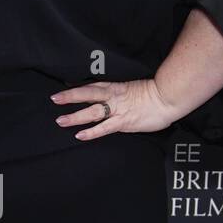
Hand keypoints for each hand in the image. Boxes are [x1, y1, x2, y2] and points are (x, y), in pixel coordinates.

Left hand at [50, 77, 178, 140]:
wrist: (168, 98)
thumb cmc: (155, 95)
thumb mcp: (134, 90)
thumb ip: (121, 94)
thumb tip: (113, 100)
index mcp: (116, 87)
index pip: (93, 86)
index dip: (77, 87)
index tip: (63, 88)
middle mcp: (114, 96)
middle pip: (87, 94)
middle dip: (70, 97)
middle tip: (54, 99)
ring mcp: (118, 109)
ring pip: (92, 111)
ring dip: (75, 116)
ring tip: (60, 120)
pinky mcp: (123, 121)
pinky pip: (104, 127)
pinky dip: (91, 132)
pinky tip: (79, 135)